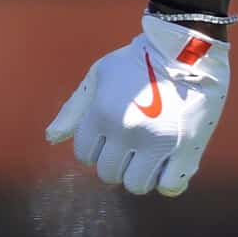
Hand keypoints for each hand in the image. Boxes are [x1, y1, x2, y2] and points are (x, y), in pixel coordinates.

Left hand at [45, 15, 230, 195]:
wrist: (185, 50)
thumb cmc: (135, 63)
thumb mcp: (97, 77)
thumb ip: (73, 110)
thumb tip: (50, 139)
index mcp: (102, 113)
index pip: (85, 154)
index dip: (94, 146)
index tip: (108, 135)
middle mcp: (127, 130)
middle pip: (108, 172)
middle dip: (115, 161)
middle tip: (129, 144)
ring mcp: (158, 142)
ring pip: (136, 184)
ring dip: (138, 174)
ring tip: (148, 154)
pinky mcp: (187, 149)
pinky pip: (169, 186)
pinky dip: (166, 181)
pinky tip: (167, 164)